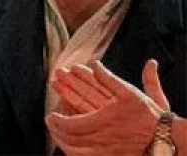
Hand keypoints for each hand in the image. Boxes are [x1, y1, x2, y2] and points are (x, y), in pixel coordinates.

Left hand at [46, 60, 167, 154]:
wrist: (163, 138)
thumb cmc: (147, 116)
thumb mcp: (130, 93)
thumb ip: (110, 79)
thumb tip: (95, 65)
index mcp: (103, 121)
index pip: (71, 123)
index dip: (57, 119)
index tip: (51, 114)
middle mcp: (101, 137)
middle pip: (70, 137)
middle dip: (56, 127)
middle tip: (49, 121)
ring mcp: (105, 150)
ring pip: (75, 149)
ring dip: (61, 140)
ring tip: (54, 132)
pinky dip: (73, 152)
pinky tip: (68, 147)